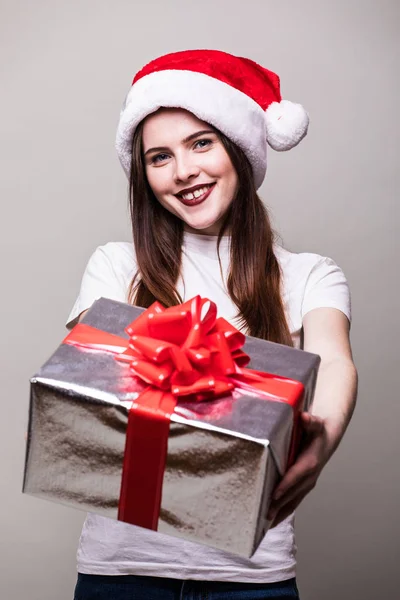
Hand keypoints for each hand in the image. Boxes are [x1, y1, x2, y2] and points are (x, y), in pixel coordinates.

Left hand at [267, 412, 331, 526]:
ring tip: (261, 526)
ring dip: (278, 514)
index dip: (285, 486)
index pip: (295, 476)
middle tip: (260, 516)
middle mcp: (308, 478)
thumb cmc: (317, 431)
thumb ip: (310, 421)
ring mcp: (306, 485)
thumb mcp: (315, 424)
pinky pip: (291, 503)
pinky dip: (281, 513)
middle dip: (277, 505)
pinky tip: (268, 522)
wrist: (327, 439)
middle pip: (291, 494)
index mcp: (309, 463)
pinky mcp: (302, 488)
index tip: (273, 495)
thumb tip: (305, 417)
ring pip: (291, 503)